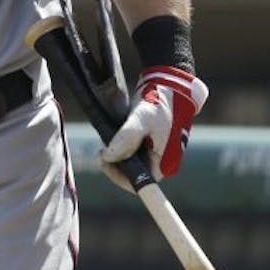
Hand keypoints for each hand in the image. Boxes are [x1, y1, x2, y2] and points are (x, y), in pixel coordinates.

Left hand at [99, 67, 207, 190]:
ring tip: (104, 143)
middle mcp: (162, 161)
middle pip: (134, 174)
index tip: (104, 162)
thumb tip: (109, 157)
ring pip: (130, 162)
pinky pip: (131, 152)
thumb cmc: (159, 103)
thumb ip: (126, 139)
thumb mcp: (141, 120)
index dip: (119, 177)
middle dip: (115, 165)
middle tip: (100, 151)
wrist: (169, 86)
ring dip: (116, 156)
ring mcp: (156, 152)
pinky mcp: (150, 143)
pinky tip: (111, 136)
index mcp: (165, 163)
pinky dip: (120, 147)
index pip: (140, 184)